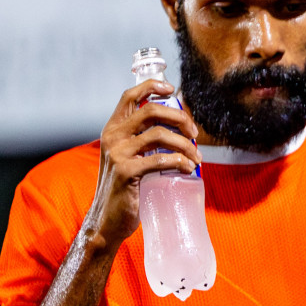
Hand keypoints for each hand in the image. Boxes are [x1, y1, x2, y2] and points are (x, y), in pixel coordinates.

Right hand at [85, 79, 201, 247]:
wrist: (108, 219)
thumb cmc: (125, 187)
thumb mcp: (129, 156)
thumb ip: (144, 140)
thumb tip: (179, 128)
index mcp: (113, 128)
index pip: (130, 96)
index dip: (152, 86)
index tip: (173, 89)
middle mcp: (112, 136)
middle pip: (151, 111)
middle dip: (180, 118)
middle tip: (195, 134)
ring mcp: (117, 153)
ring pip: (160, 134)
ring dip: (185, 145)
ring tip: (196, 158)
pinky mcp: (125, 171)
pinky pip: (160, 159)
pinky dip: (180, 162)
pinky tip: (188, 169)